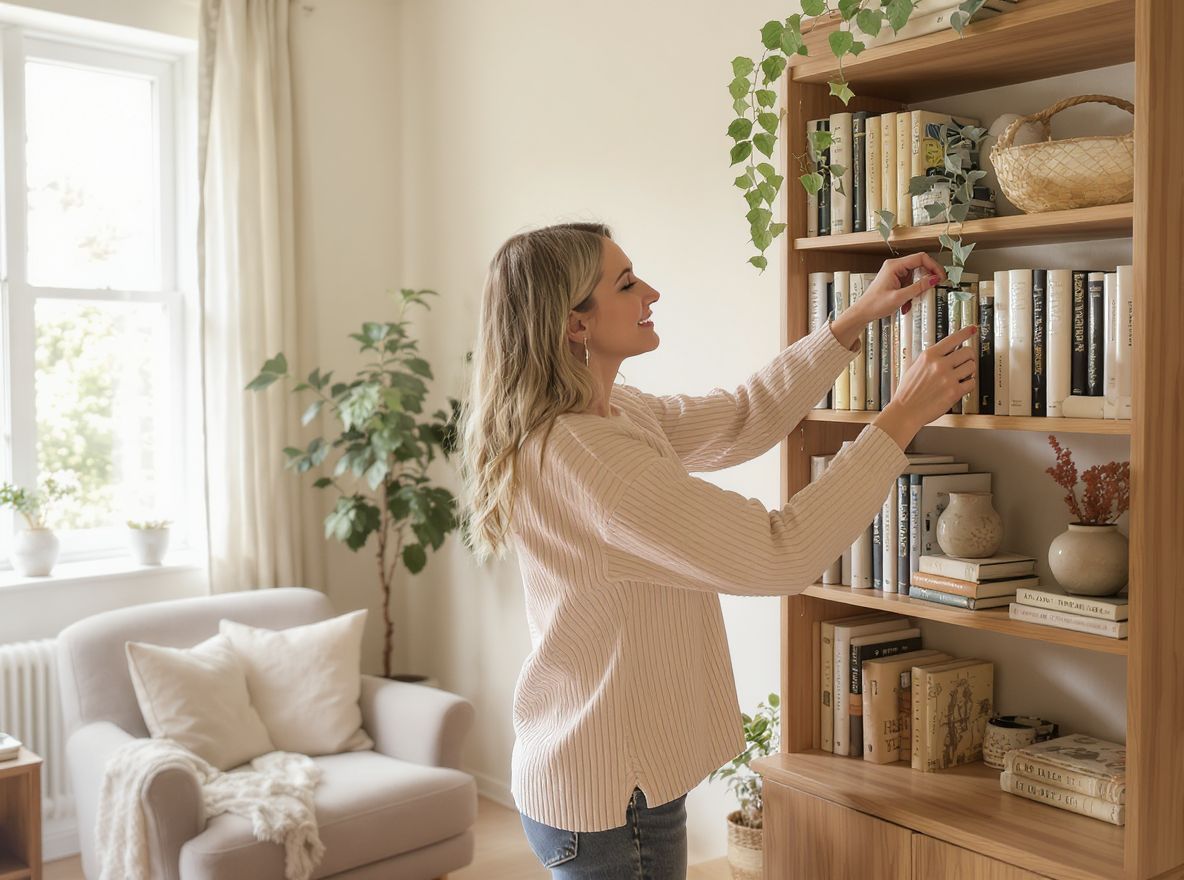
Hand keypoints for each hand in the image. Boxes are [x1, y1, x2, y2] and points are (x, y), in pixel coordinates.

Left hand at [829, 252, 945, 349]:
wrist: (862, 313)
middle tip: (932, 289)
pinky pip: (910, 284)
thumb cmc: (874, 304)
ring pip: (916, 277)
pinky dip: (911, 294)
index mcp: (894, 266)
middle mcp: (894, 266)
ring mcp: (895, 274)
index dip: (933, 266)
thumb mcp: (899, 297)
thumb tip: (934, 279)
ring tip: (911, 302)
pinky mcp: (895, 281)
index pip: (920, 258)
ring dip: (917, 290)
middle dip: (926, 280)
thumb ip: (918, 287)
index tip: (940, 277)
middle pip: (920, 266)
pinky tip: (905, 305)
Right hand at [873, 324, 978, 449]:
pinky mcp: (954, 392)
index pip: (953, 338)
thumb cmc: (908, 392)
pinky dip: (969, 384)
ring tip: (962, 376)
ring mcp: (948, 378)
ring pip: (972, 366)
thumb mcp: (915, 367)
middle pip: (968, 351)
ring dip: (970, 371)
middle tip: (966, 361)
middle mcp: (939, 364)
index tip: (972, 329)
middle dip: (969, 357)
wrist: (905, 411)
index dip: (966, 332)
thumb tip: (946, 350)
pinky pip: (972, 383)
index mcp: (929, 355)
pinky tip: (961, 386)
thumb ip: (931, 358)